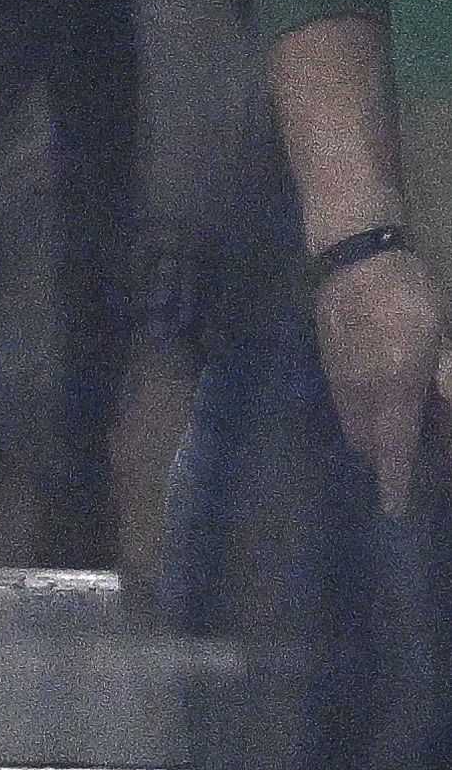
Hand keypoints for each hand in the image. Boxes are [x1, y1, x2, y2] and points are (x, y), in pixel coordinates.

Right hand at [311, 246, 444, 515]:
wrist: (351, 260)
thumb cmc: (406, 293)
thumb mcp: (441, 333)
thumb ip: (444, 377)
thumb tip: (444, 415)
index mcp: (393, 387)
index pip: (394, 447)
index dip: (396, 481)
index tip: (394, 509)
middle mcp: (360, 394)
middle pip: (370, 444)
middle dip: (388, 458)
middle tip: (419, 456)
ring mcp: (340, 382)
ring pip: (355, 427)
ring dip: (375, 436)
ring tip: (402, 427)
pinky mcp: (330, 368)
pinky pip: (346, 407)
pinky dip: (364, 415)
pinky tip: (383, 398)